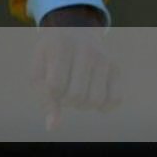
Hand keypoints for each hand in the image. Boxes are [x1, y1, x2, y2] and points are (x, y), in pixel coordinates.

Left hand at [34, 6, 116, 129]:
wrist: (74, 29)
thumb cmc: (51, 55)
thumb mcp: (39, 68)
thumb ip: (43, 96)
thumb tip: (52, 127)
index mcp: (60, 46)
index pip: (55, 86)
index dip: (51, 96)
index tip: (51, 89)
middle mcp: (85, 50)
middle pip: (76, 96)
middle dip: (66, 102)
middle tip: (64, 91)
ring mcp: (104, 59)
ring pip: (95, 100)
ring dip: (83, 105)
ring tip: (77, 93)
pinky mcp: (117, 68)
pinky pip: (116, 100)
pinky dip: (103, 107)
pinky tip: (93, 97)